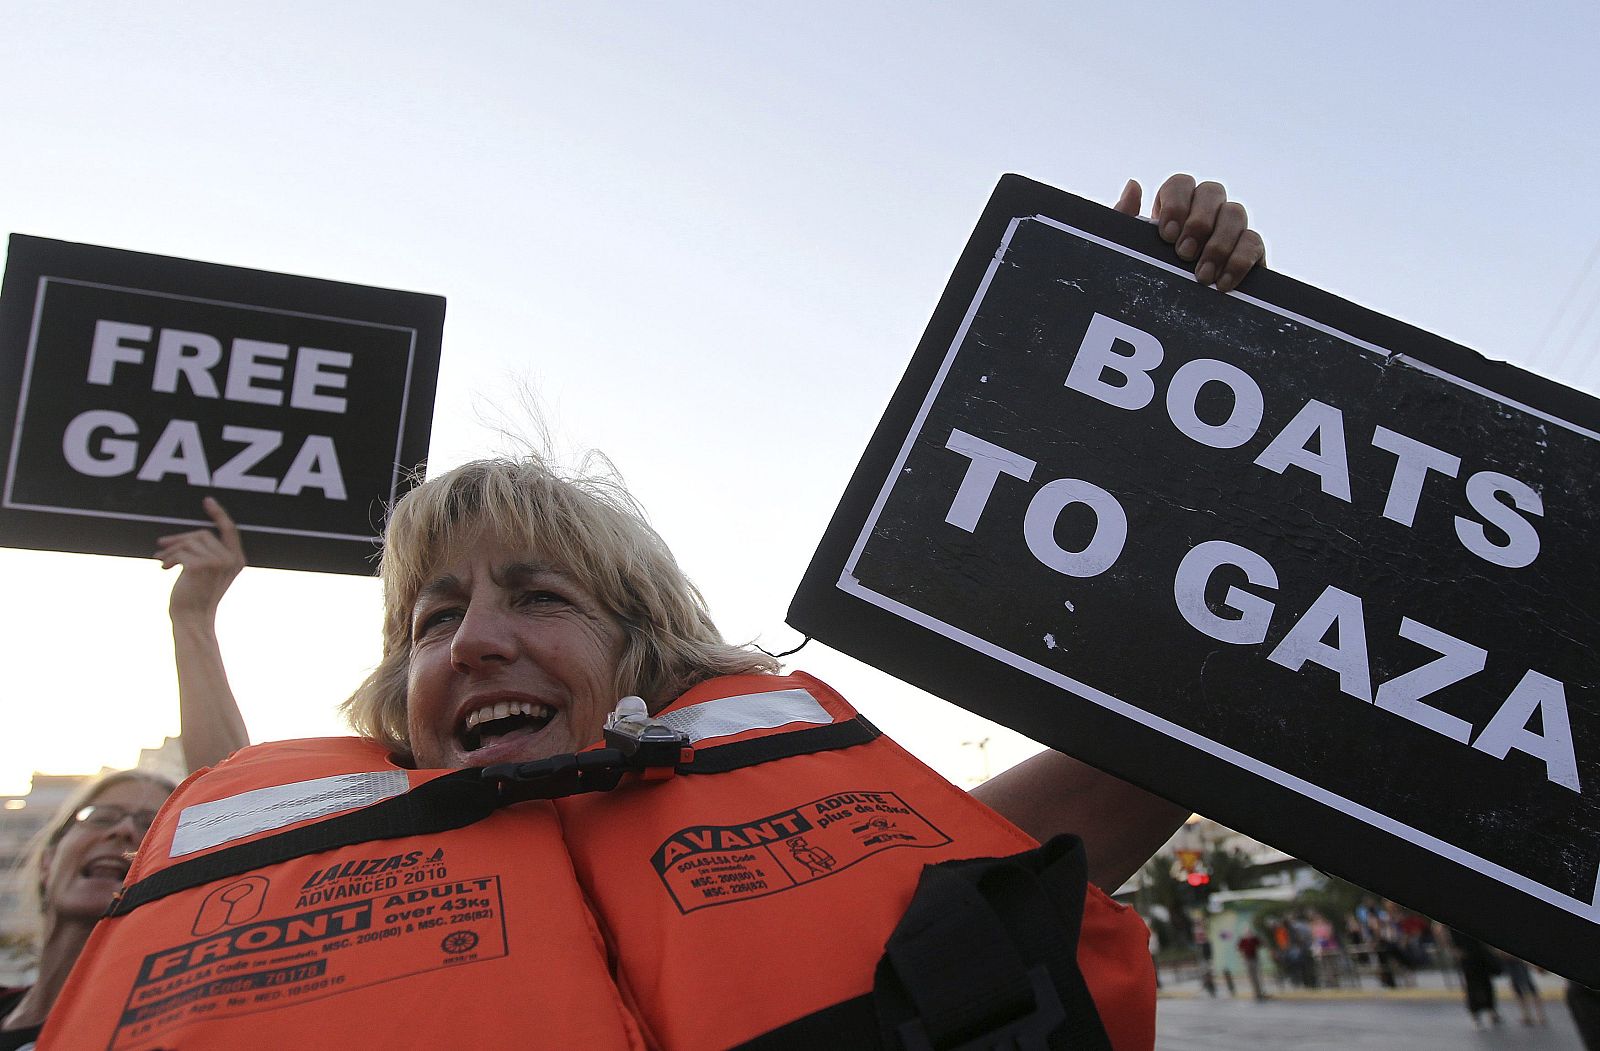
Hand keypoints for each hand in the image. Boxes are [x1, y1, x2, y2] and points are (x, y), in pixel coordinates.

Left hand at [157, 497, 245, 619]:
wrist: (192, 620)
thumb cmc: (196, 599)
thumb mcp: (206, 574)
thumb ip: (204, 555)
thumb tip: (177, 539)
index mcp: (237, 560)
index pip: (229, 530)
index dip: (219, 514)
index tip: (208, 501)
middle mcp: (231, 560)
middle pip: (203, 534)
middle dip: (179, 540)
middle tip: (161, 547)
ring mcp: (218, 562)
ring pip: (189, 542)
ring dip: (171, 551)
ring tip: (162, 562)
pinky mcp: (202, 566)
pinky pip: (180, 552)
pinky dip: (168, 559)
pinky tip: (164, 569)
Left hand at [1115, 174, 1265, 293]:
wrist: (1169, 324)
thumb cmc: (1147, 282)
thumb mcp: (1129, 253)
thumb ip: (1124, 220)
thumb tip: (1133, 185)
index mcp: (1175, 208)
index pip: (1181, 184)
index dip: (1176, 203)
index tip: (1166, 235)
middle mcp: (1206, 212)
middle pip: (1212, 191)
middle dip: (1198, 222)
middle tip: (1183, 255)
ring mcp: (1231, 230)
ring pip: (1236, 213)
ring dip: (1218, 244)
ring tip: (1202, 276)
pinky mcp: (1250, 252)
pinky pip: (1253, 241)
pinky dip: (1239, 261)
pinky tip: (1222, 283)